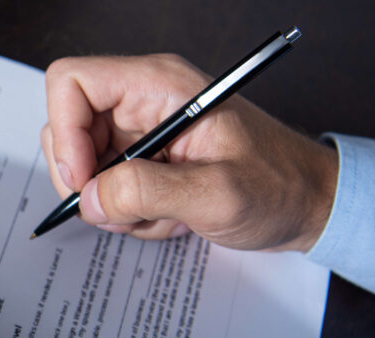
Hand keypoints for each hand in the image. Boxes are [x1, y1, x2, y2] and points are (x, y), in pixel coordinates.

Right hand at [41, 54, 338, 251]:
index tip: (84, 179)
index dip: (64, 132)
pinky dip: (128, 215)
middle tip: (121, 209)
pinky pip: (106, 190)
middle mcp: (144, 102)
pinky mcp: (144, 162)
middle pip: (67, 128)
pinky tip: (170, 217)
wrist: (309, 206)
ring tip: (161, 215)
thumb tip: (90, 198)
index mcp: (160, 85)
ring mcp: (141, 133)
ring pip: (84, 167)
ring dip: (113, 205)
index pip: (72, 82)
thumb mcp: (217, 193)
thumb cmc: (279, 187)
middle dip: (87, 180)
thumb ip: (147, 192)